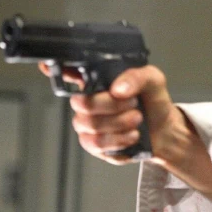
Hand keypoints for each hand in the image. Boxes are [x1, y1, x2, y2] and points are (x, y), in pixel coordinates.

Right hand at [38, 62, 183, 165]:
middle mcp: (88, 102)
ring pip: (91, 125)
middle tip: (132, 103)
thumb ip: (137, 77)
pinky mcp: (94, 146)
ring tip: (136, 119)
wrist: (164, 131)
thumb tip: (118, 89)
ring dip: (120, 123)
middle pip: (82, 103)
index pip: (68, 72)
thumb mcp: (153, 81)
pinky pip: (97, 143)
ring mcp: (88, 124)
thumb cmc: (154, 103)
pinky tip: (131, 135)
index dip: (54, 69)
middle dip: (113, 104)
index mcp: (98, 82)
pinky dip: (119, 139)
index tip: (47, 66)